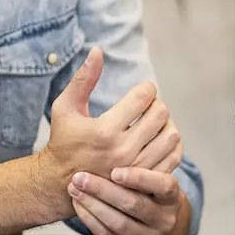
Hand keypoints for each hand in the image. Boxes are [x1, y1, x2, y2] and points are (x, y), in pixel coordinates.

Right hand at [35, 48, 170, 217]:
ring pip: (170, 135)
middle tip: (148, 106)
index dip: (147, 88)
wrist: (61, 183)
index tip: (142, 91)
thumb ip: (83, 79)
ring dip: (165, 123)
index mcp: (105, 130)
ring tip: (153, 122)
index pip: (144, 96)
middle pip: (160, 114)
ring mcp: (135, 169)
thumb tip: (98, 50)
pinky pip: (173, 156)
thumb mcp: (66, 108)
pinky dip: (170, 144)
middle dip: (156, 104)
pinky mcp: (144, 181)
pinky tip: (157, 138)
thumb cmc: (63, 141)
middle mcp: (123, 150)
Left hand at [67, 166, 185, 234]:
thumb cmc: (146, 197)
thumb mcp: (152, 182)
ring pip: (117, 222)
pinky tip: (78, 205)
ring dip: (92, 204)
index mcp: (172, 198)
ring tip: (74, 189)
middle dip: (103, 189)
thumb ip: (141, 163)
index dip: (140, 178)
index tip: (116, 171)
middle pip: (133, 204)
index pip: (163, 186)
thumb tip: (118, 133)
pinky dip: (90, 219)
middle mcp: (165, 221)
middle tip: (79, 176)